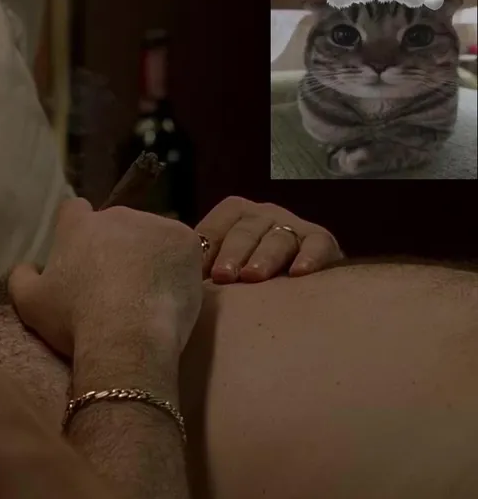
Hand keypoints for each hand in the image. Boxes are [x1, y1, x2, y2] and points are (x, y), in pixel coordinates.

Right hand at [8, 198, 203, 358]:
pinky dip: (175, 264)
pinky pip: (179, 247)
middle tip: (117, 282)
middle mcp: (115, 215)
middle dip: (116, 245)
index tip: (82, 253)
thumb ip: (20, 277)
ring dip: (147, 253)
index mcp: (77, 226)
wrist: (127, 337)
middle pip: (115, 223)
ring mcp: (154, 224)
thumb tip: (26, 266)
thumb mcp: (29, 304)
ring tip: (146, 290)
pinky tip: (168, 290)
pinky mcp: (185, 240)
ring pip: (150, 234)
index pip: (74, 210)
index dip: (76, 228)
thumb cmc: (74, 320)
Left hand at [196, 196, 341, 283]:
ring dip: (264, 257)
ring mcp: (291, 225)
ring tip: (253, 277)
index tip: (198, 272)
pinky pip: (317, 244)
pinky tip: (299, 273)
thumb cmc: (242, 277)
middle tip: (223, 276)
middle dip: (232, 254)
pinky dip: (309, 257)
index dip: (206, 250)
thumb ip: (199, 268)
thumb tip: (177, 281)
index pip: (215, 228)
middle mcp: (261, 215)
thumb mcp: (218, 268)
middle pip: (244, 232)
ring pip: (277, 238)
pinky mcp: (321, 240)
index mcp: (232, 215)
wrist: (293, 283)